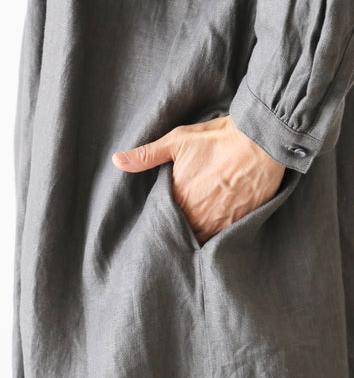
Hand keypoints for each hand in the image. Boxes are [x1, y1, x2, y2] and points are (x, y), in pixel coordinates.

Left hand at [111, 115, 285, 245]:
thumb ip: (146, 155)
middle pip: (184, 234)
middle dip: (179, 233)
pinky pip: (225, 238)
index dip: (162, 222)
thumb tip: (116, 161)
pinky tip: (216, 228)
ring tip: (196, 230)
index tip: (160, 220)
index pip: (164, 221)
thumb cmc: (218, 138)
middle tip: (176, 232)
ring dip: (198, 236)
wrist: (261, 139)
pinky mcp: (242, 221)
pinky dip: (219, 235)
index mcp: (181, 197)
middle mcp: (200, 214)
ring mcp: (223, 221)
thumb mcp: (177, 141)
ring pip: (203, 239)